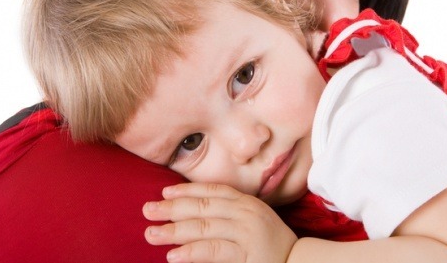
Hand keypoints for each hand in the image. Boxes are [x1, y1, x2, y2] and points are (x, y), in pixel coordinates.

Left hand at [143, 182, 297, 262]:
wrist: (298, 261)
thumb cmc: (271, 241)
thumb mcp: (253, 218)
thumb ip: (230, 212)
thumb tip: (196, 210)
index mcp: (246, 202)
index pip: (212, 191)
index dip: (187, 190)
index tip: (165, 192)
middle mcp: (245, 213)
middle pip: (203, 207)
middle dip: (173, 208)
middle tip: (148, 210)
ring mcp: (245, 233)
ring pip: (204, 228)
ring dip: (175, 231)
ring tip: (152, 234)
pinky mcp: (245, 255)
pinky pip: (214, 251)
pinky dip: (192, 252)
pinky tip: (173, 255)